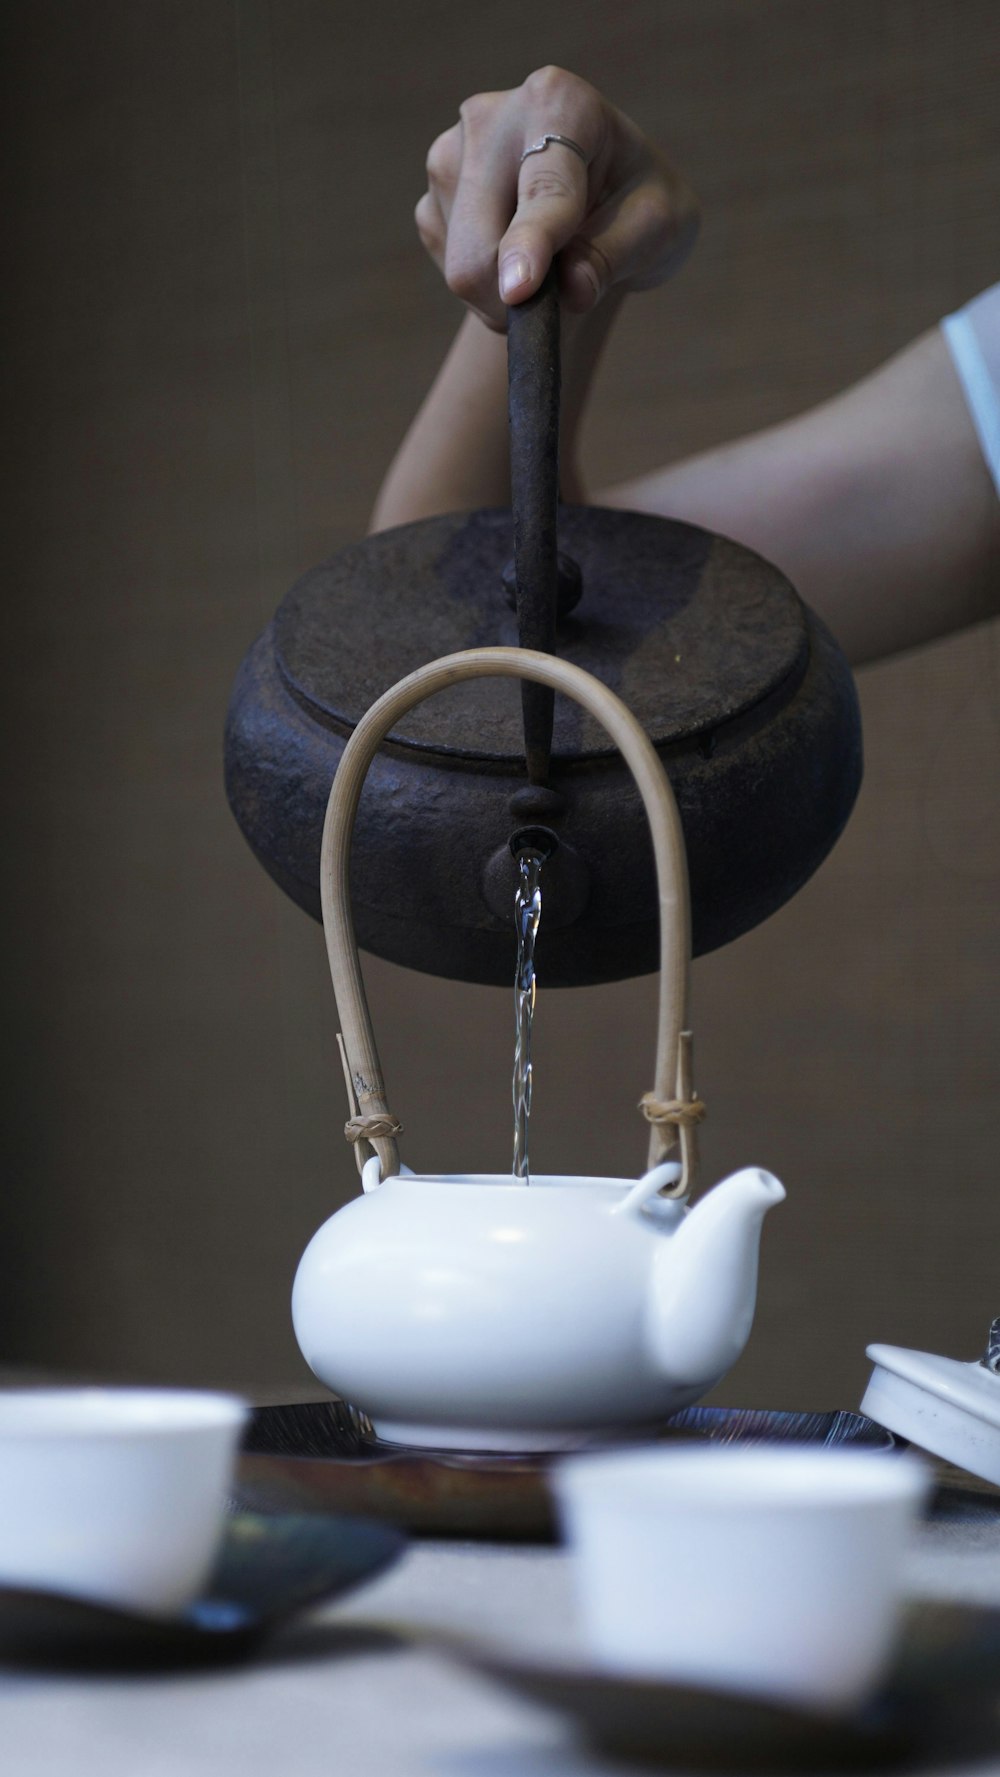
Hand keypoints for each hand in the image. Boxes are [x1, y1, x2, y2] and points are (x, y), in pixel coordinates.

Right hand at [416, 66, 698, 329]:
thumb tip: (572, 291)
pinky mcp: (431, 199)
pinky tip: (517, 258)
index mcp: (558, 103)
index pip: (543, 189)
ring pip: (461, 268)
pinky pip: (449, 271)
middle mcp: (491, 118)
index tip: (520, 288)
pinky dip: (487, 289)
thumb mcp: (657, 226)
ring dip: (504, 295)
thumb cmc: (636, 201)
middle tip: (555, 310)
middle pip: (479, 244)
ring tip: (547, 269)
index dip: (531, 243)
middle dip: (512, 298)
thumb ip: (614, 255)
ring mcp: (450, 157)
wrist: (600, 197)